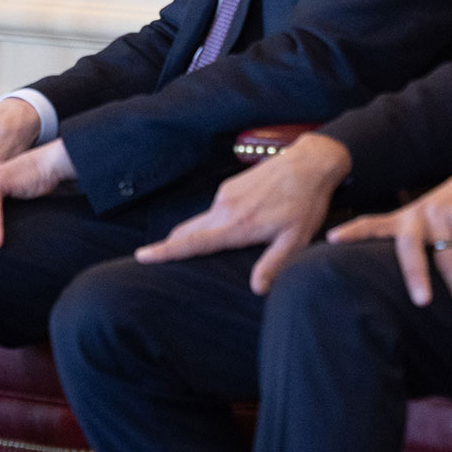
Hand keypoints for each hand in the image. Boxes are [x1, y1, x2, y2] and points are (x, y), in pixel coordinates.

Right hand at [135, 133, 352, 293]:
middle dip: (171, 246)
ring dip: (198, 235)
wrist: (309, 162)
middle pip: (188, 231)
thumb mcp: (295, 239)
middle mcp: (224, 208)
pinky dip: (214, 222)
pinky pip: (216, 210)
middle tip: (154, 258)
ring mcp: (226, 194)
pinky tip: (231, 227)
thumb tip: (257, 289)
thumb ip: (273, 264)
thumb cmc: (305, 203)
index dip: (165, 251)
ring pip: (203, 221)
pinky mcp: (231, 186)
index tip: (142, 256)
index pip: (192, 243)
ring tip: (200, 250)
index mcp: (236, 225)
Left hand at [324, 157, 451, 324]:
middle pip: (410, 247)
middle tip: (421, 302)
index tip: (331, 238)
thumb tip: (388, 283)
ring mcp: (441, 214)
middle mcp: (417, 215)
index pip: (371, 224)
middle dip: (415, 275)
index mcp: (402, 220)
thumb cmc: (446, 214)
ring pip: (449, 258)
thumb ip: (409, 244)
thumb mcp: (422, 223)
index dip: (352, 231)